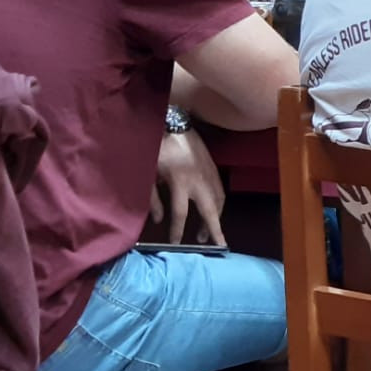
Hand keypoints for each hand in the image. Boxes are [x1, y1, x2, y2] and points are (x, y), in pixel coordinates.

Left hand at [150, 130, 226, 245]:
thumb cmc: (158, 149)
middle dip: (213, 229)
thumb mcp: (150, 174)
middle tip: (214, 245)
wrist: (175, 125)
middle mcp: (199, 181)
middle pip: (211, 211)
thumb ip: (154, 199)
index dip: (178, 231)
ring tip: (210, 230)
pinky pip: (221, 193)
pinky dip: (219, 205)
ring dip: (216, 218)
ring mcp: (210, 175)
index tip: (176, 243)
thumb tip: (158, 220)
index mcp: (180, 182)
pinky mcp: (214, 170)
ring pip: (219, 202)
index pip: (181, 213)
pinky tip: (214, 211)